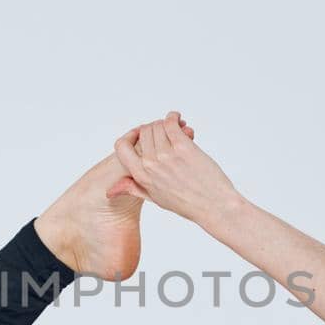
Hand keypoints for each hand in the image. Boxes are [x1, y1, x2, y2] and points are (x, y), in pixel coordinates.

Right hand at [106, 110, 239, 224]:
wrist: (214, 206)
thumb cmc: (187, 204)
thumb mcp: (155, 198)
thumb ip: (133, 188)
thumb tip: (110, 191)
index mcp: (141, 176)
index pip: (121, 147)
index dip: (131, 136)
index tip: (142, 134)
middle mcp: (151, 165)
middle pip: (144, 132)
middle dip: (154, 128)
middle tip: (166, 130)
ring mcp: (167, 155)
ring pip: (158, 126)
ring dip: (166, 122)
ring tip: (175, 125)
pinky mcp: (183, 148)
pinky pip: (171, 123)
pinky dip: (174, 117)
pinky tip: (179, 120)